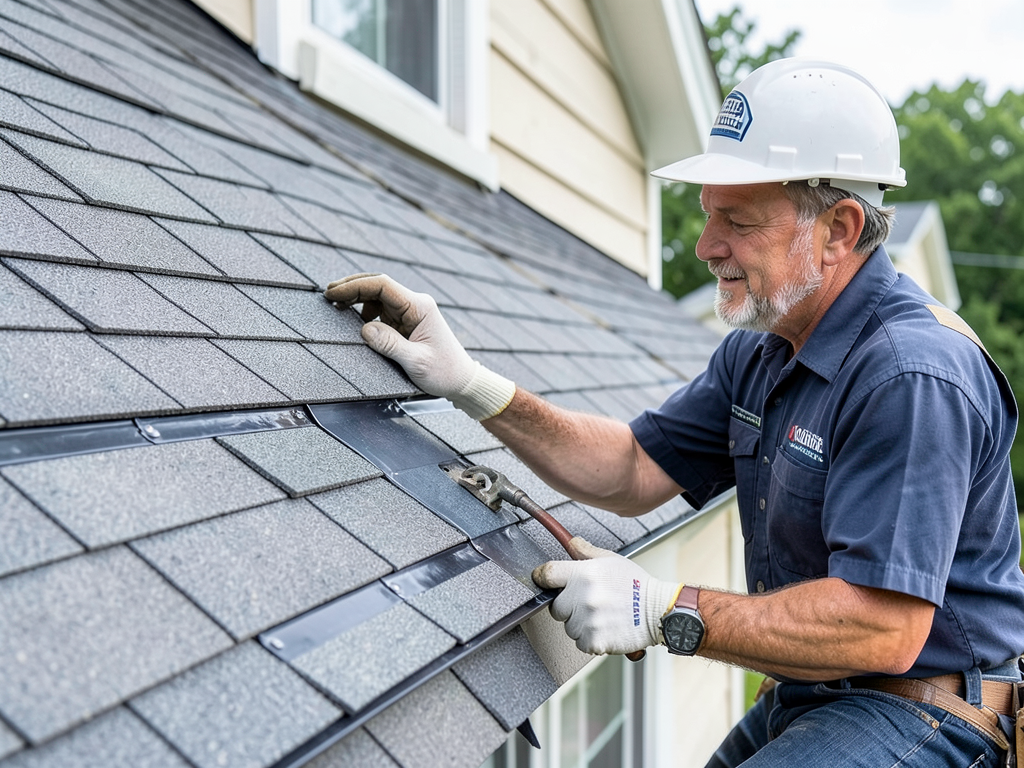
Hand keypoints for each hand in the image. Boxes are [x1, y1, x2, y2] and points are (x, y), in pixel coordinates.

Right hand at [325, 273, 514, 419]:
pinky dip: (364, 311)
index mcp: (420, 307)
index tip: (334, 293)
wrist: (461, 381)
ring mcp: (410, 312)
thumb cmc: (444, 372)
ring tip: (336, 306)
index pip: (383, 285)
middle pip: (378, 285)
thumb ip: (391, 345)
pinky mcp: (406, 322)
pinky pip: (381, 310)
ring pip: (378, 296)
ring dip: (357, 298)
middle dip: (352, 288)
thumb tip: (365, 329)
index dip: (355, 286)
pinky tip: (354, 319)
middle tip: (327, 295)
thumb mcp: (416, 362)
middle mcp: (415, 304)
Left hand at [532, 537, 680, 654]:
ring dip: (580, 624)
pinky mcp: (594, 640)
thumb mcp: (612, 560)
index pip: (547, 574)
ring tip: (602, 616)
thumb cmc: (637, 585)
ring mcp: (587, 620)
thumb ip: (586, 552)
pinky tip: (606, 628)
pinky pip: (580, 642)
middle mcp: (583, 597)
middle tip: (589, 603)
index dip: (543, 578)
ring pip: (569, 626)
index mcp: (584, 574)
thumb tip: (571, 542)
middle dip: (568, 606)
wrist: (659, 611)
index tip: (544, 581)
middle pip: (556, 606)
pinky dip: (591, 639)